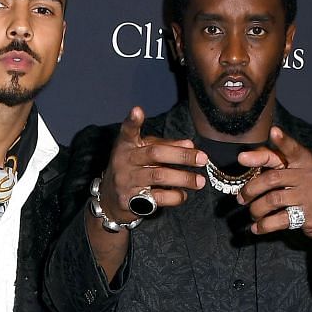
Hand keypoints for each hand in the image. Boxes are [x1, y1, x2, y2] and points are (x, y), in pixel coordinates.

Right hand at [98, 106, 204, 220]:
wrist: (109, 199)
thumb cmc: (132, 170)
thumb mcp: (144, 153)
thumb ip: (166, 147)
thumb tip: (190, 144)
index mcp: (127, 145)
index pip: (128, 131)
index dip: (133, 121)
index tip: (137, 111)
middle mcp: (124, 161)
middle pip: (155, 154)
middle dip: (181, 155)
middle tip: (202, 158)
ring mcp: (126, 180)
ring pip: (159, 176)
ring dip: (183, 178)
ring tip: (199, 181)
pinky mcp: (130, 200)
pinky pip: (158, 197)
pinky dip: (174, 196)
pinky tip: (182, 194)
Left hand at [236, 126, 311, 238]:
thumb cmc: (309, 188)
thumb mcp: (299, 170)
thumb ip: (275, 160)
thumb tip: (246, 156)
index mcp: (305, 161)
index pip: (292, 149)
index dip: (283, 141)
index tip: (274, 132)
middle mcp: (308, 176)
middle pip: (272, 178)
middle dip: (251, 189)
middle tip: (241, 198)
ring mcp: (309, 196)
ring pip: (272, 200)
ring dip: (256, 209)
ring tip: (253, 213)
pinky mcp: (308, 216)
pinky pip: (279, 220)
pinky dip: (264, 225)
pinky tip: (257, 228)